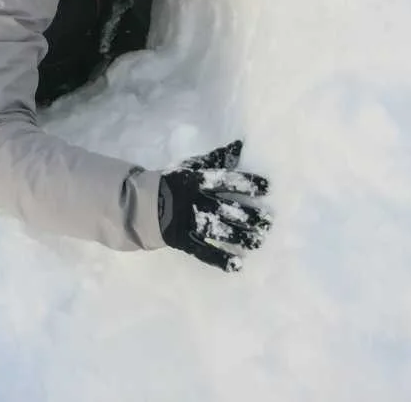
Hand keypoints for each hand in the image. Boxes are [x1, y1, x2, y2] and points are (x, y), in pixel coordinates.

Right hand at [158, 140, 271, 271]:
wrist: (142, 204)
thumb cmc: (172, 182)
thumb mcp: (192, 167)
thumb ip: (216, 158)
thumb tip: (239, 145)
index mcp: (196, 182)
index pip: (224, 181)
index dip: (245, 183)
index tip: (266, 187)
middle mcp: (195, 202)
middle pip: (225, 209)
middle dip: (248, 216)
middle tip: (267, 221)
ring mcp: (189, 224)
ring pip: (217, 231)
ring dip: (240, 237)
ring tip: (259, 240)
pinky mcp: (184, 242)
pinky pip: (204, 252)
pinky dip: (220, 259)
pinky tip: (238, 264)